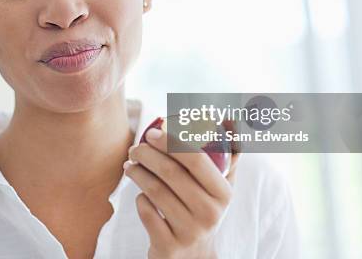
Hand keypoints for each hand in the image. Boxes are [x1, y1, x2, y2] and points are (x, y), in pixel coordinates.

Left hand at [125, 127, 239, 258]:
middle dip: (147, 154)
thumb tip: (231, 116)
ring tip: (130, 165)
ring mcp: (189, 232)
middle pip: (171, 173)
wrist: (194, 256)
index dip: (171, 141)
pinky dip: (139, 199)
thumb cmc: (205, 208)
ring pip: (154, 191)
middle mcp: (210, 213)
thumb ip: (228, 152)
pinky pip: (146, 212)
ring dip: (137, 173)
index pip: (197, 159)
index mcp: (223, 193)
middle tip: (135, 148)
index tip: (151, 132)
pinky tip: (140, 194)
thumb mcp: (221, 185)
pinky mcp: (168, 246)